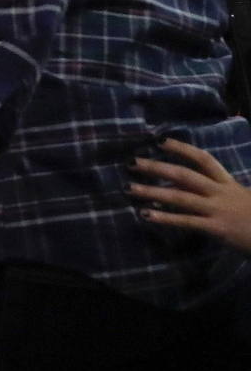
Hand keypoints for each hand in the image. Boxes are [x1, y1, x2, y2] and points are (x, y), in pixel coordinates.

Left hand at [129, 139, 250, 254]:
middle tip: (133, 163)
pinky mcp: (216, 229)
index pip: (204, 160)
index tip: (161, 141)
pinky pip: (186, 221)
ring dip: (152, 192)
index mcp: (228, 183)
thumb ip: (216, 192)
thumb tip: (182, 188)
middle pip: (185, 175)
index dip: (183, 149)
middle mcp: (220, 193)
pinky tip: (145, 215)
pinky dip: (164, 218)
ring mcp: (217, 210)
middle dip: (158, 167)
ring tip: (129, 189)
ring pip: (180, 197)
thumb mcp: (240, 199)